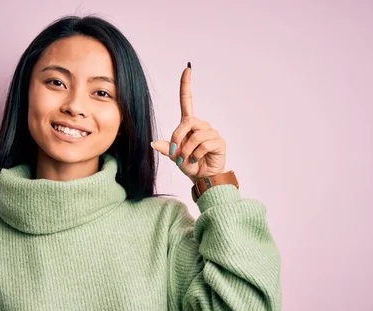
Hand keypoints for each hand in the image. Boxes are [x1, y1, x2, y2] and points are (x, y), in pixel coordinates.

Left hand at [151, 63, 226, 183]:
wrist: (203, 178)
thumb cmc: (189, 164)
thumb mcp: (174, 156)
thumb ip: (166, 148)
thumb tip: (153, 143)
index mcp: (189, 124)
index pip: (187, 101)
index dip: (186, 85)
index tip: (187, 69)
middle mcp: (201, 125)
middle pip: (186, 122)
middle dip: (177, 137)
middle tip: (176, 152)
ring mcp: (211, 132)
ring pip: (195, 136)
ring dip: (187, 150)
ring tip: (188, 158)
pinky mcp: (219, 141)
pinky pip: (203, 145)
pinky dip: (196, 155)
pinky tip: (198, 159)